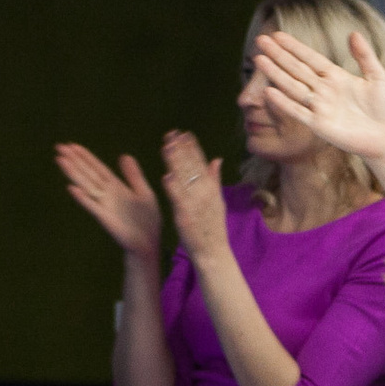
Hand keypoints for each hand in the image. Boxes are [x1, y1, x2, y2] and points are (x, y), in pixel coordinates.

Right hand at [56, 141, 162, 258]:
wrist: (147, 242)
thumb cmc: (147, 219)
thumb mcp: (144, 192)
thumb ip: (133, 175)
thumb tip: (124, 155)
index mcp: (116, 187)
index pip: (98, 168)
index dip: (86, 157)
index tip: (73, 146)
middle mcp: (107, 194)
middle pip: (88, 174)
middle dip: (75, 161)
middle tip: (59, 147)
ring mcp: (104, 205)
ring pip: (86, 185)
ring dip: (74, 173)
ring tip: (61, 160)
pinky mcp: (105, 218)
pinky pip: (92, 206)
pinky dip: (83, 198)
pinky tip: (72, 188)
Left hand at [160, 131, 226, 258]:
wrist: (213, 252)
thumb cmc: (212, 228)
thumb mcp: (218, 201)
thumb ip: (215, 179)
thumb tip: (216, 159)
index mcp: (212, 188)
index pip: (201, 163)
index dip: (192, 147)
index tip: (184, 133)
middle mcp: (205, 193)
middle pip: (192, 167)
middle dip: (182, 149)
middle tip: (172, 134)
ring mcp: (196, 204)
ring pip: (184, 179)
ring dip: (176, 162)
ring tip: (167, 147)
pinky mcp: (186, 215)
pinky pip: (179, 199)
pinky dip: (173, 188)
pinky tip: (166, 176)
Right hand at [252, 29, 384, 162]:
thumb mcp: (378, 77)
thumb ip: (364, 56)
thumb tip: (353, 33)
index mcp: (336, 77)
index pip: (310, 58)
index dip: (294, 47)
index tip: (277, 35)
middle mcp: (324, 90)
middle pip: (296, 69)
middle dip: (278, 55)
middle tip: (260, 40)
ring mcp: (320, 107)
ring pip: (293, 86)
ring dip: (276, 73)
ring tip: (259, 59)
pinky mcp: (320, 125)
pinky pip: (299, 112)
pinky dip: (284, 103)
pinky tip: (270, 91)